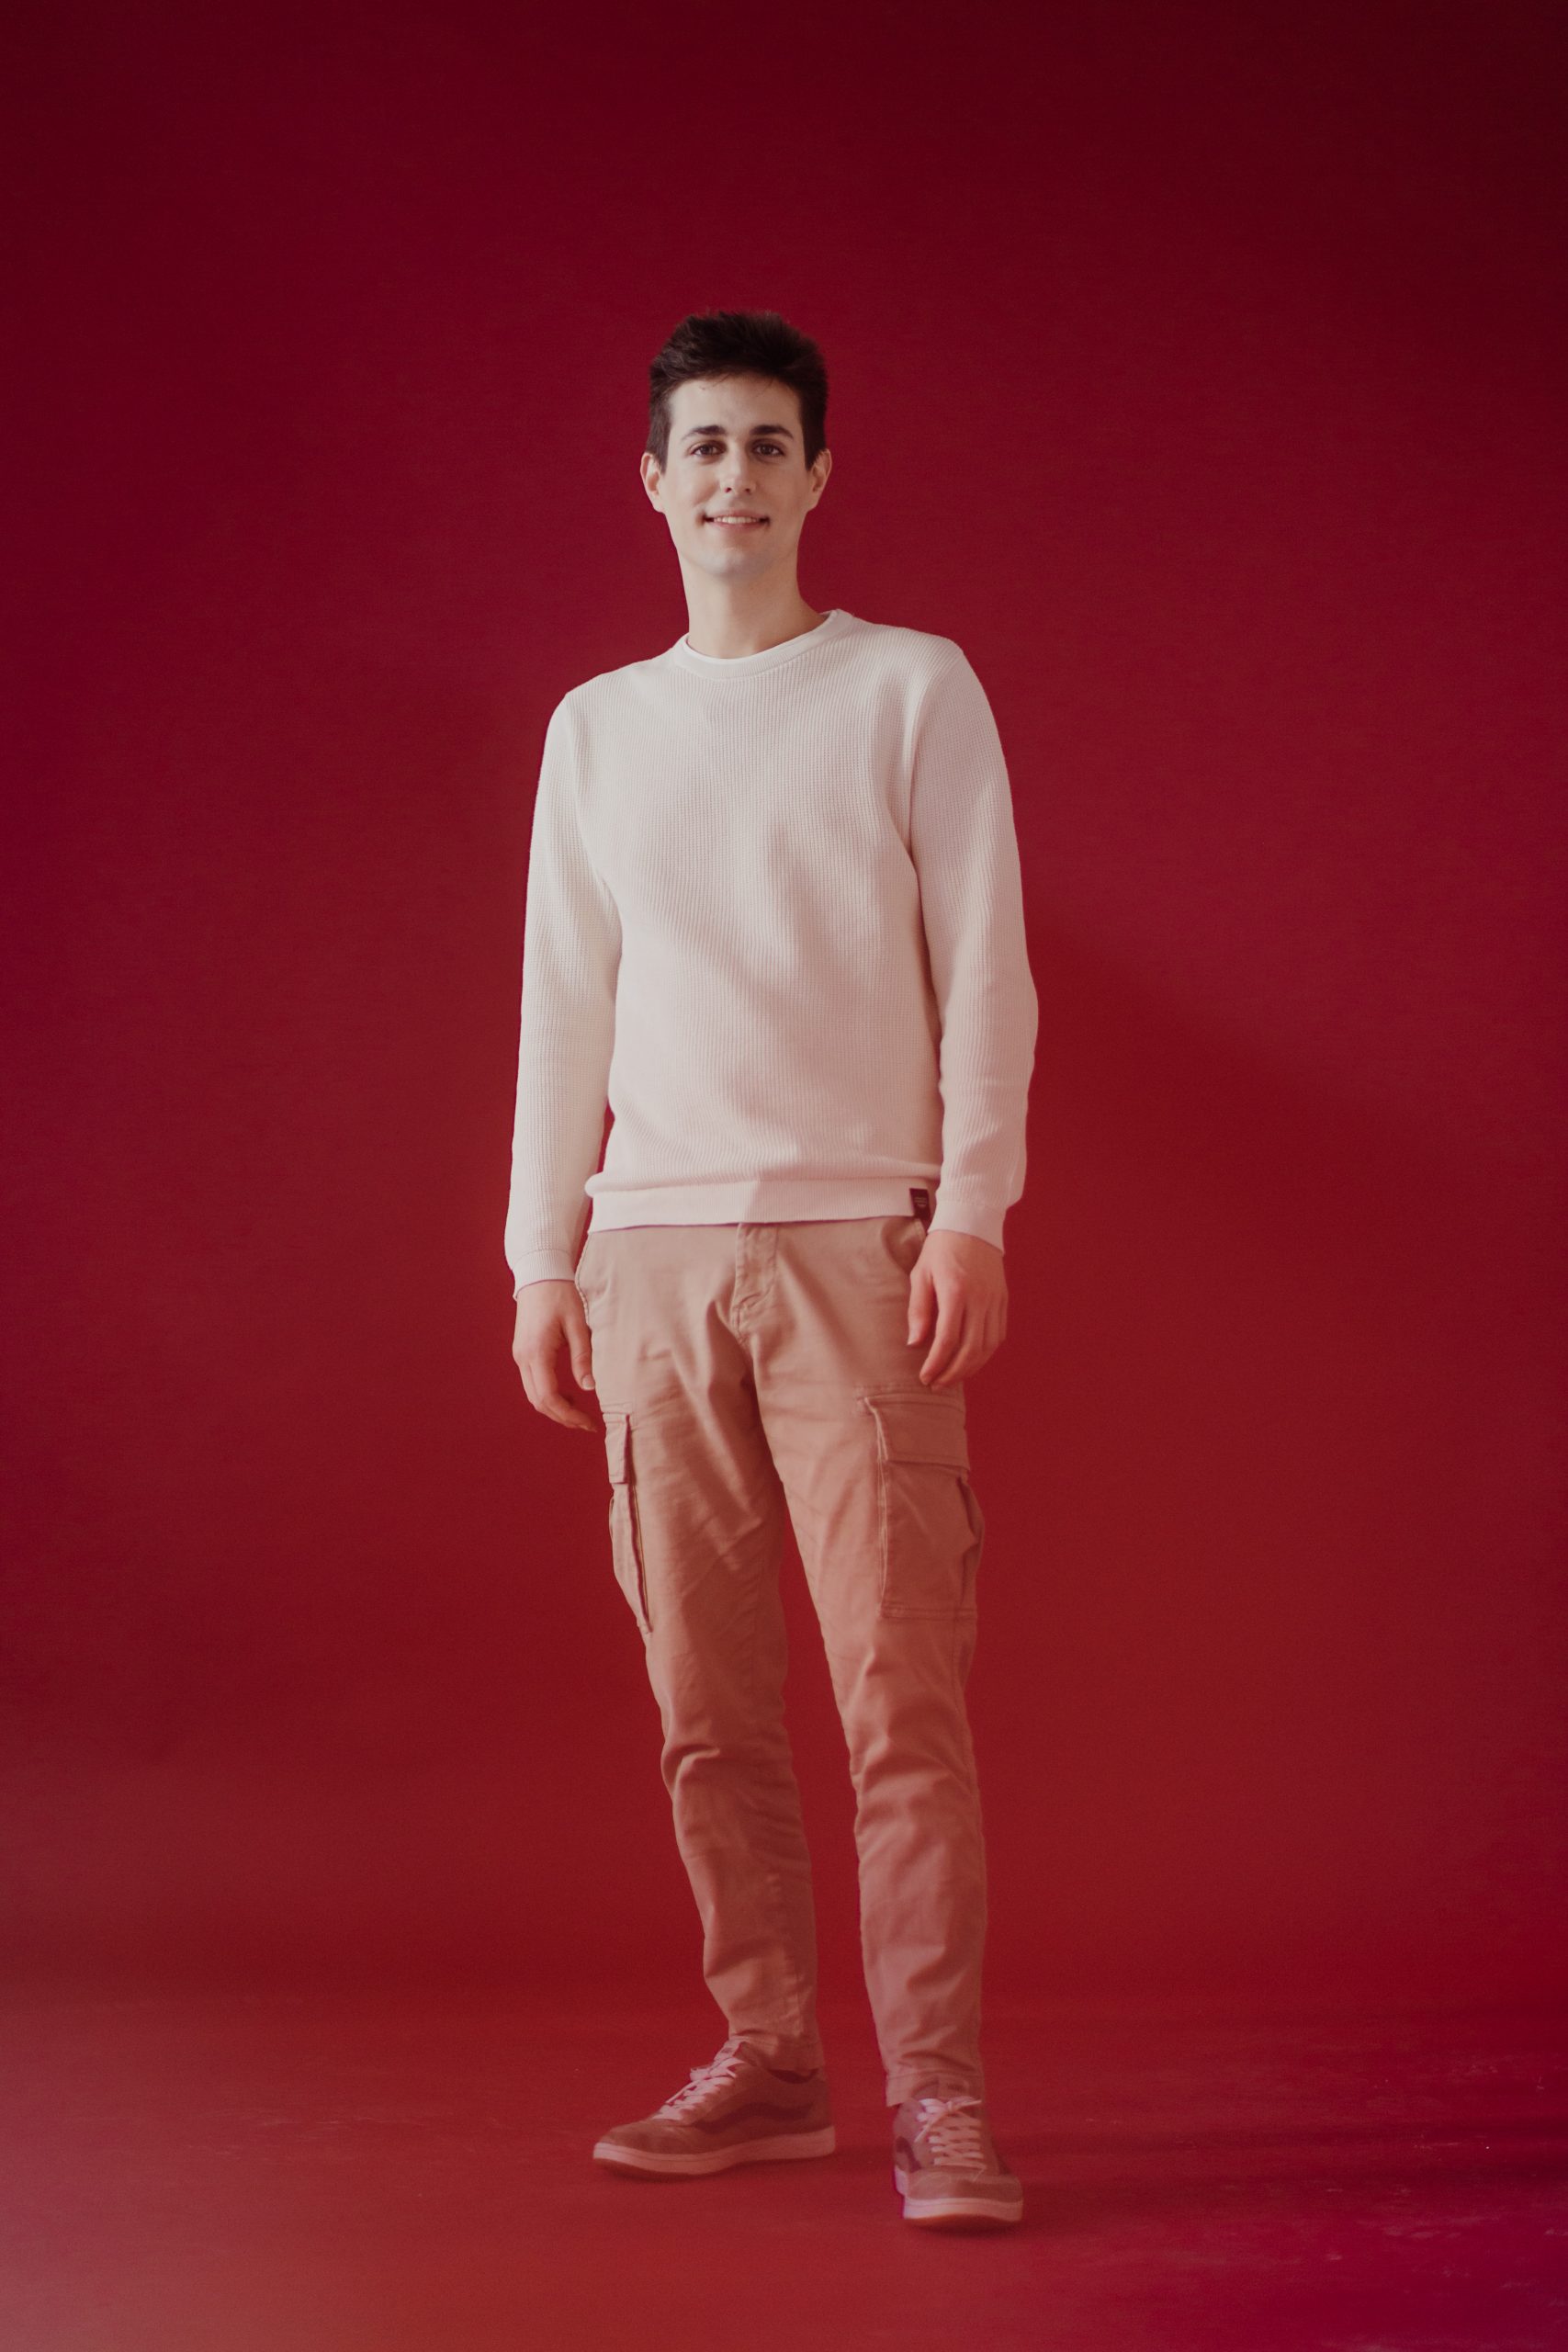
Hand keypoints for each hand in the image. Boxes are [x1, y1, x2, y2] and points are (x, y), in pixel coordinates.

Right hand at [512, 1280, 599, 1431]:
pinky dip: (549, 1395)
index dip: (569, 1416)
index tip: (589, 1423)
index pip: (549, 1397)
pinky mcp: (523, 1352)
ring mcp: (520, 1356)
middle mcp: (523, 1358)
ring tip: (580, 1412)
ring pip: (533, 1395)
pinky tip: (568, 1395)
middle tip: (588, 1423)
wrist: (540, 1275)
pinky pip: (533, 1383)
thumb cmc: (562, 1296)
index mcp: (537, 1353)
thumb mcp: (578, 1325)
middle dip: (562, 1417)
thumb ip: (583, 1357)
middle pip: (538, 1402)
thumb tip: (590, 1388)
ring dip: (555, 1408)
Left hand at [907, 1230, 1007, 1387]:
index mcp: (956, 1291)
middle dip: (953, 1373)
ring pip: (987, 1347)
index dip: (936, 1364)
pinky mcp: (1003, 1301)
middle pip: (970, 1349)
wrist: (972, 1225)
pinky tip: (971, 1361)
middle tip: (937, 1384)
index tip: (925, 1377)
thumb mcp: (921, 1275)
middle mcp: (979, 1299)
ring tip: (952, 1377)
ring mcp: (995, 1301)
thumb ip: (918, 1310)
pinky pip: (998, 1336)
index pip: (947, 1339)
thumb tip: (916, 1343)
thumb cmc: (941, 1250)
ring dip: (970, 1368)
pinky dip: (985, 1354)